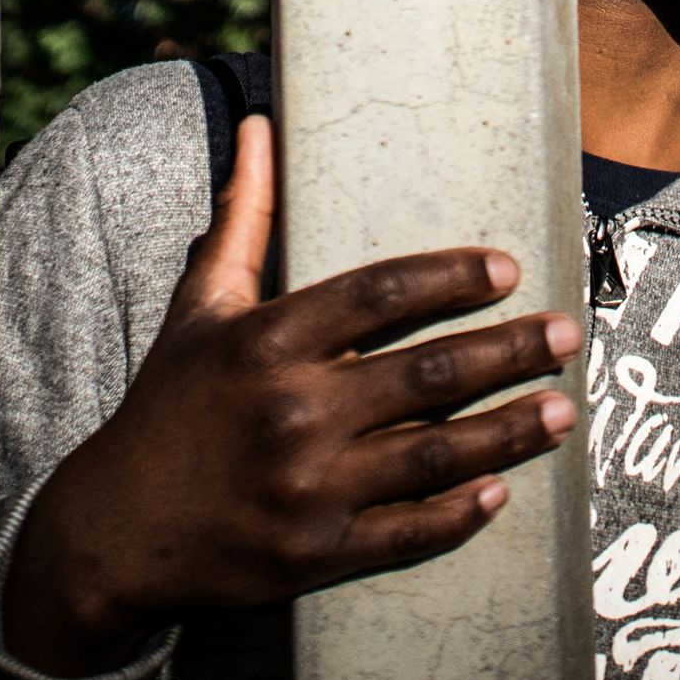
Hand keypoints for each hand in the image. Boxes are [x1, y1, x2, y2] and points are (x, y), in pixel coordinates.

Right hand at [3, 113, 578, 677]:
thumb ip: (243, 217)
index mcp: (265, 343)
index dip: (449, 277)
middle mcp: (292, 411)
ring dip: (509, 431)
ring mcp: (306, 488)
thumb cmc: (167, 405)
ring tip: (563, 410)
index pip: (378, 294)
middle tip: (566, 334)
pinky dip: (458, 513)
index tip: (506, 268)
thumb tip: (258, 124)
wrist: (113, 531)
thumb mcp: (199, 306)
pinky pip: (407, 532)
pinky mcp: (315, 555)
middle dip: (509, 350)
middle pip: (428, 372)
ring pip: (434, 454)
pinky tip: (501, 492)